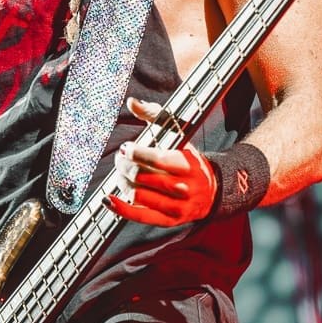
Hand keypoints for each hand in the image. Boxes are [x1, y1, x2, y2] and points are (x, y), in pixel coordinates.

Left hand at [106, 97, 217, 226]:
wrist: (213, 191)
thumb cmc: (189, 160)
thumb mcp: (180, 136)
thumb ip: (155, 116)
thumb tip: (132, 102)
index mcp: (188, 165)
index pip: (156, 159)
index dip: (135, 153)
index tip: (127, 148)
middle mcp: (183, 188)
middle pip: (142, 177)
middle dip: (125, 166)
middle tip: (120, 160)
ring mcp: (176, 206)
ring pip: (138, 195)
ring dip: (122, 182)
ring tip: (120, 174)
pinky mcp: (168, 220)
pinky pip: (139, 216)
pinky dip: (120, 208)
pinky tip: (108, 199)